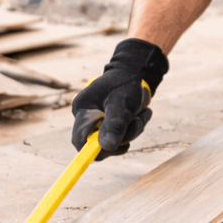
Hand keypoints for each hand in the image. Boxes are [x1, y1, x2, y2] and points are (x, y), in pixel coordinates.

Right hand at [71, 38, 168, 158]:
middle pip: (99, 144)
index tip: (113, 147)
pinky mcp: (111, 125)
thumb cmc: (125, 85)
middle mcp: (88, 118)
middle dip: (122, 136)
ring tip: (142, 114)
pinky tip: (141, 115)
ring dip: (133, 131)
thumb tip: (106, 147)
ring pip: (115, 142)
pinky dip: (134, 129)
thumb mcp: (122, 104)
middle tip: (137, 122)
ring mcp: (100, 123)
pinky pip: (123, 137)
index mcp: (82, 110)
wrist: (135, 73)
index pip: (80, 139)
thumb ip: (114, 125)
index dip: (93, 148)